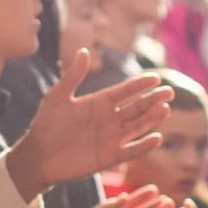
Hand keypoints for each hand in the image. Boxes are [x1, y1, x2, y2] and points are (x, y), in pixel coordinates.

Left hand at [6, 49, 173, 199]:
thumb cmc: (45, 124)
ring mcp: (112, 138)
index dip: (140, 85)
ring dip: (152, 119)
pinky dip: (144, 146)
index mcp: (100, 102)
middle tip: (169, 91)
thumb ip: (73, 76)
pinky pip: (131, 150)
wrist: (37, 155)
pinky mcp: (109, 157)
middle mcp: (110, 119)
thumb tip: (84, 50)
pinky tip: (156, 137)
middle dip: (153, 99)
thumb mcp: (58, 97)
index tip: (156, 77)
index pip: (125, 91)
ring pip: (138, 126)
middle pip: (137, 107)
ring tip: (165, 109)